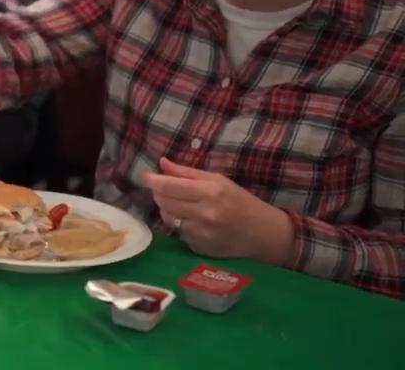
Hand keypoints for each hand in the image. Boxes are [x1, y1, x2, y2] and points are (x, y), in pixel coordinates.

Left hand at [145, 157, 294, 264]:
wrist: (264, 235)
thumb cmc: (242, 202)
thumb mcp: (219, 181)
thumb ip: (188, 173)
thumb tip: (162, 163)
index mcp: (210, 193)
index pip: (169, 186)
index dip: (153, 181)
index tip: (146, 176)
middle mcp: (204, 214)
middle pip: (164, 202)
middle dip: (159, 193)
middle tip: (163, 188)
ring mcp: (201, 234)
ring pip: (168, 218)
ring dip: (167, 209)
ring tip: (178, 203)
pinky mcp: (199, 249)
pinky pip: (178, 233)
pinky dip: (179, 225)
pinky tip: (191, 220)